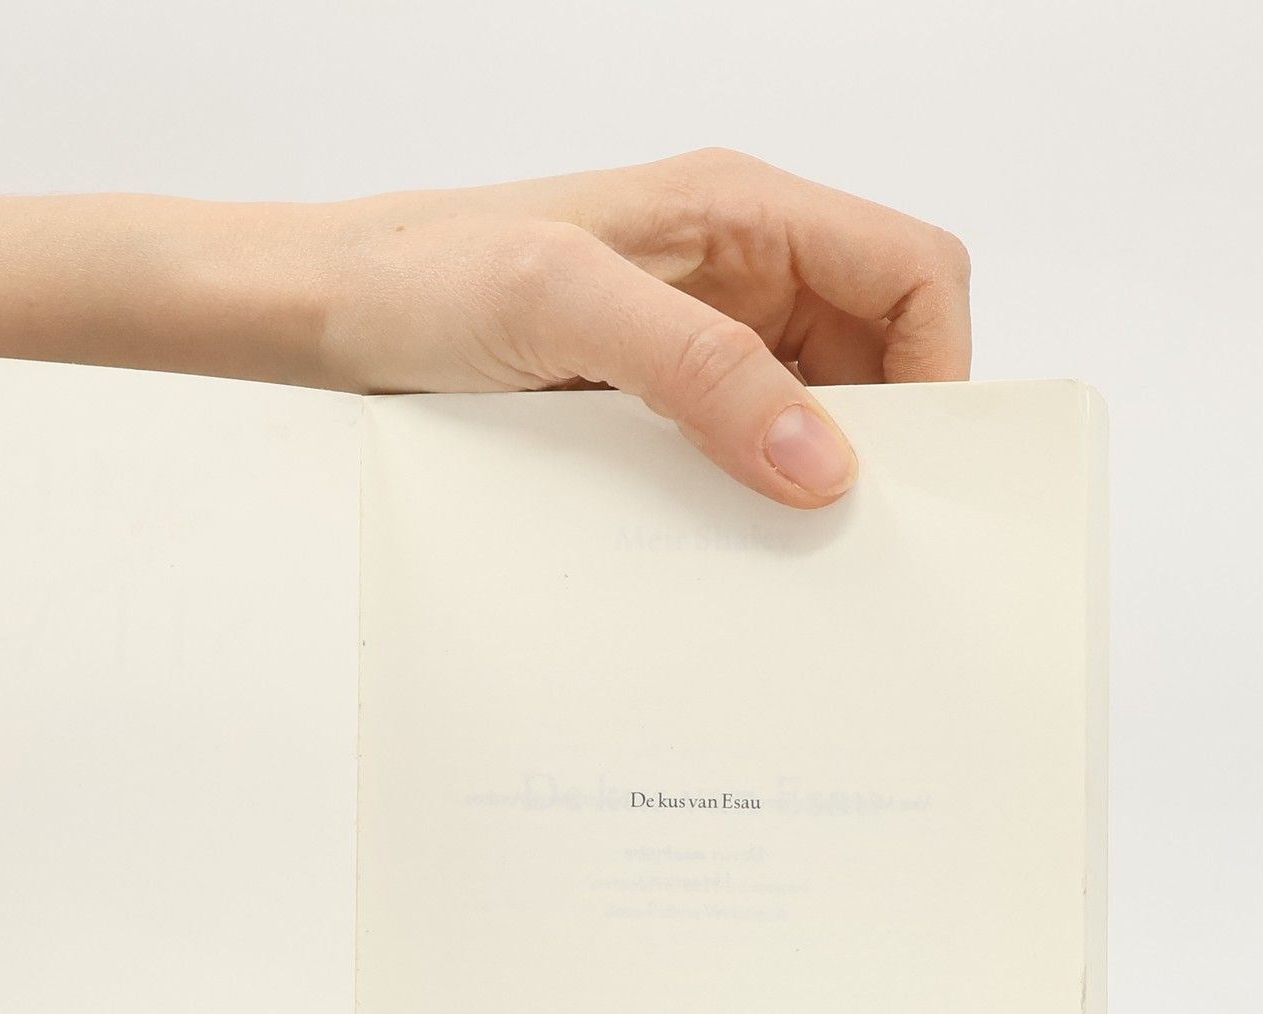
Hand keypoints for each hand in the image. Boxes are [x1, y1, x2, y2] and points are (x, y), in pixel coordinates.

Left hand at [307, 148, 971, 507]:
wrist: (326, 313)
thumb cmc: (424, 277)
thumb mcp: (563, 306)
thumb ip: (700, 368)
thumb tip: (820, 459)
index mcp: (741, 212)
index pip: (910, 273)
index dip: (937, 369)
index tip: (904, 474)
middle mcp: (731, 269)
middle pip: (871, 351)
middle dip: (874, 440)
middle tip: (841, 536)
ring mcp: (688, 333)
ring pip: (801, 408)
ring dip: (798, 476)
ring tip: (774, 551)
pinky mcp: (643, 393)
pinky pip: (727, 444)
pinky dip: (736, 493)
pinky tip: (708, 541)